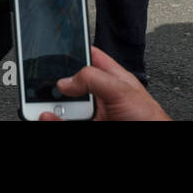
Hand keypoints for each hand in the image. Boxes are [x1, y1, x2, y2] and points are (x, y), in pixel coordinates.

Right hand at [38, 47, 170, 120]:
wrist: (154, 143)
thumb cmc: (149, 119)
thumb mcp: (122, 90)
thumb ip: (95, 79)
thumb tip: (65, 81)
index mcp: (111, 78)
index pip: (89, 57)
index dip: (73, 51)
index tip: (53, 49)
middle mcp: (100, 96)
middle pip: (70, 85)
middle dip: (55, 84)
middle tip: (40, 84)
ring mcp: (93, 115)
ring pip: (65, 108)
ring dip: (49, 106)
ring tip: (38, 104)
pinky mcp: (88, 125)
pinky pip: (65, 123)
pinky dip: (53, 120)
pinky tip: (46, 117)